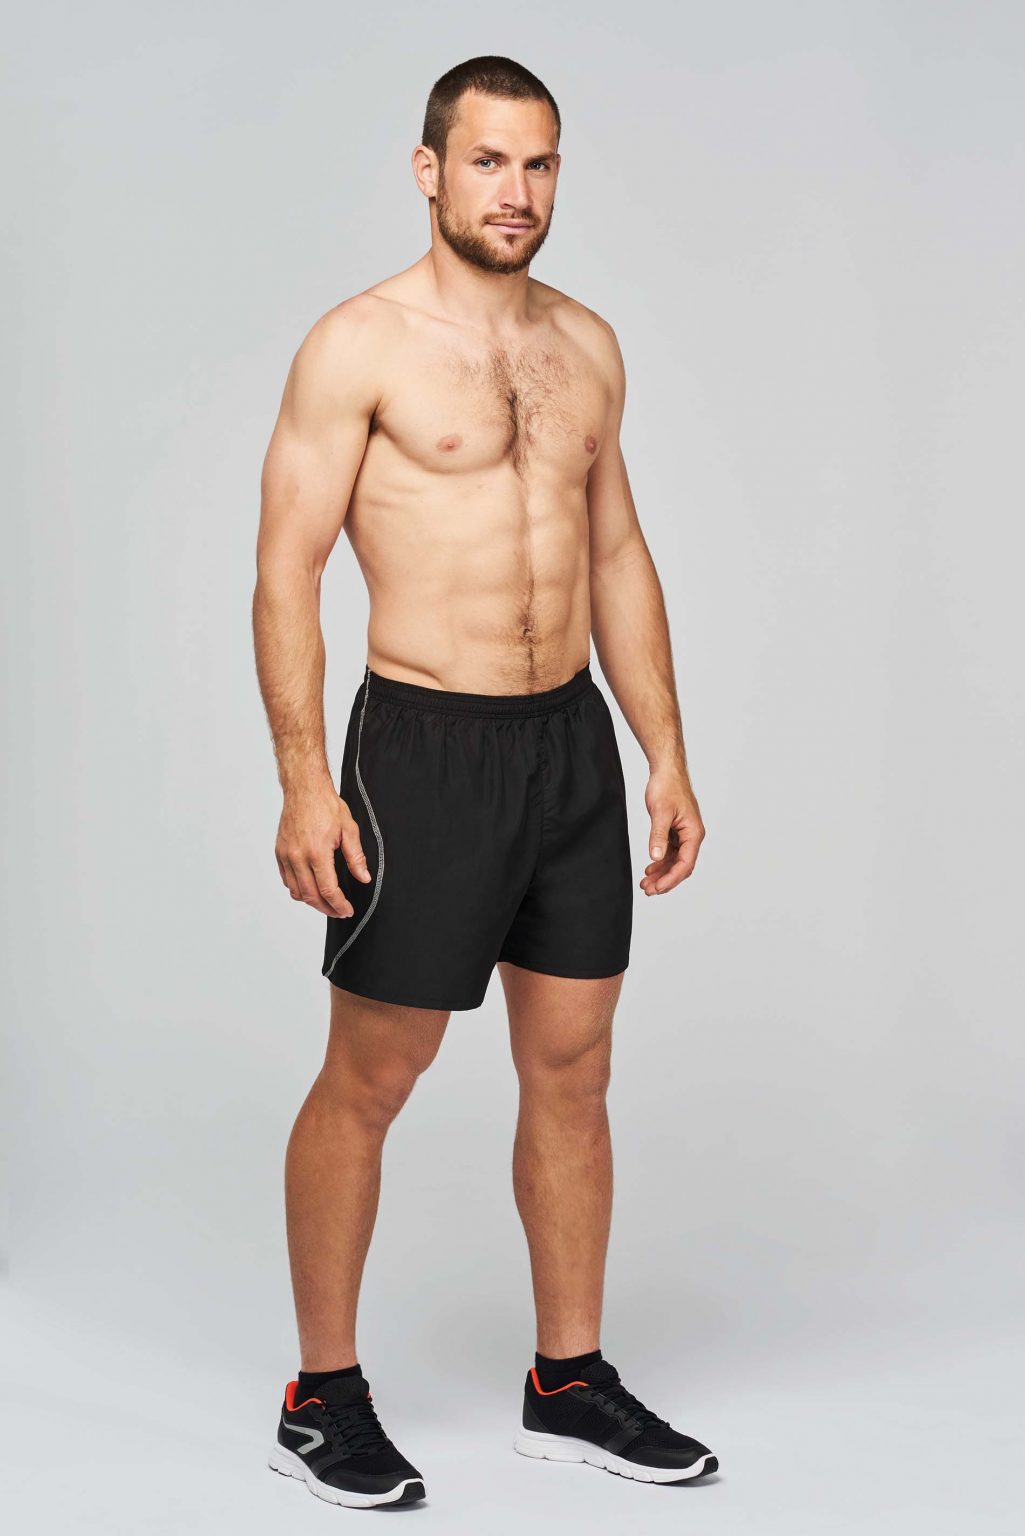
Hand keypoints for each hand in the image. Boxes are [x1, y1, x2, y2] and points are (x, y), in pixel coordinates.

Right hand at [275, 781, 372, 917]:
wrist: (305, 789)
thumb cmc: (326, 805)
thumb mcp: (349, 829)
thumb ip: (356, 857)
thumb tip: (364, 877)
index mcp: (317, 852)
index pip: (328, 890)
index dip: (339, 905)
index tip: (347, 910)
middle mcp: (298, 856)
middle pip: (311, 896)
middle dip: (326, 908)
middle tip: (339, 911)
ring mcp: (286, 855)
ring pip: (296, 891)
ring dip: (311, 901)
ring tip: (326, 902)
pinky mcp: (280, 852)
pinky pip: (286, 880)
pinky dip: (298, 889)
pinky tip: (310, 887)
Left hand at [641, 768, 704, 894]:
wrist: (666, 770)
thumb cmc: (667, 786)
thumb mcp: (660, 812)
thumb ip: (658, 836)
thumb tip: (655, 857)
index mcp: (694, 833)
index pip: (685, 863)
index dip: (671, 878)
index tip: (657, 888)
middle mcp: (692, 836)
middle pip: (681, 866)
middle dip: (665, 880)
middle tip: (648, 890)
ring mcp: (684, 834)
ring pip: (674, 861)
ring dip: (661, 873)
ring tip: (645, 883)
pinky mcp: (675, 831)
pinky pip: (670, 852)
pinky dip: (660, 862)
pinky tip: (649, 868)